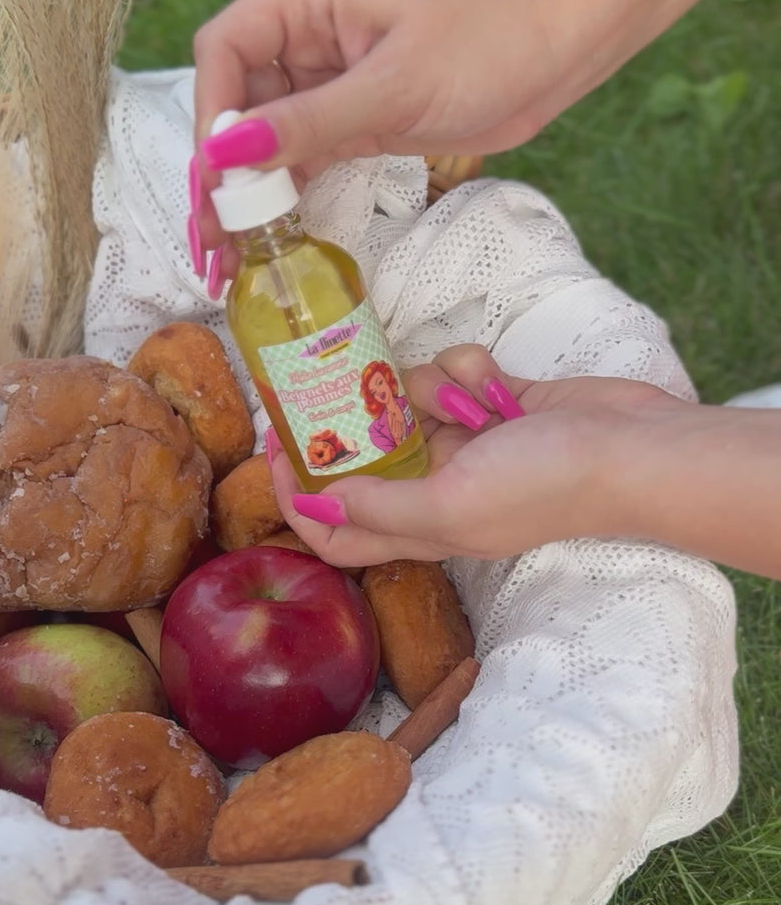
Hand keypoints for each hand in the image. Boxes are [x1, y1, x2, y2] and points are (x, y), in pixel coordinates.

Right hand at [190, 0, 560, 272]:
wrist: (552, 58)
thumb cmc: (485, 46)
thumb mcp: (395, 86)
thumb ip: (311, 121)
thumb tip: (229, 151)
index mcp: (305, 0)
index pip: (225, 51)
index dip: (212, 113)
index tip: (219, 176)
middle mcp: (303, 38)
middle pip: (232, 104)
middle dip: (217, 173)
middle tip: (208, 240)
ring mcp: (322, 83)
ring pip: (259, 142)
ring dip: (242, 198)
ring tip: (223, 260)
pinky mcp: (347, 122)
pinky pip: (296, 162)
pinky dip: (279, 201)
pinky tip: (262, 243)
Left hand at [268, 345, 686, 567]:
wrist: (632, 447)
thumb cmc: (546, 485)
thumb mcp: (451, 505)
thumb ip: (378, 508)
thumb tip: (310, 511)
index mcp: (423, 529)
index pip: (336, 533)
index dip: (297, 500)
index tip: (273, 452)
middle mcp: (437, 489)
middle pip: (365, 457)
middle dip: (356, 421)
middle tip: (333, 384)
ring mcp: (467, 443)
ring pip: (408, 401)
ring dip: (429, 387)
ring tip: (463, 398)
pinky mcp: (494, 403)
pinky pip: (453, 374)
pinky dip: (468, 371)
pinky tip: (496, 382)